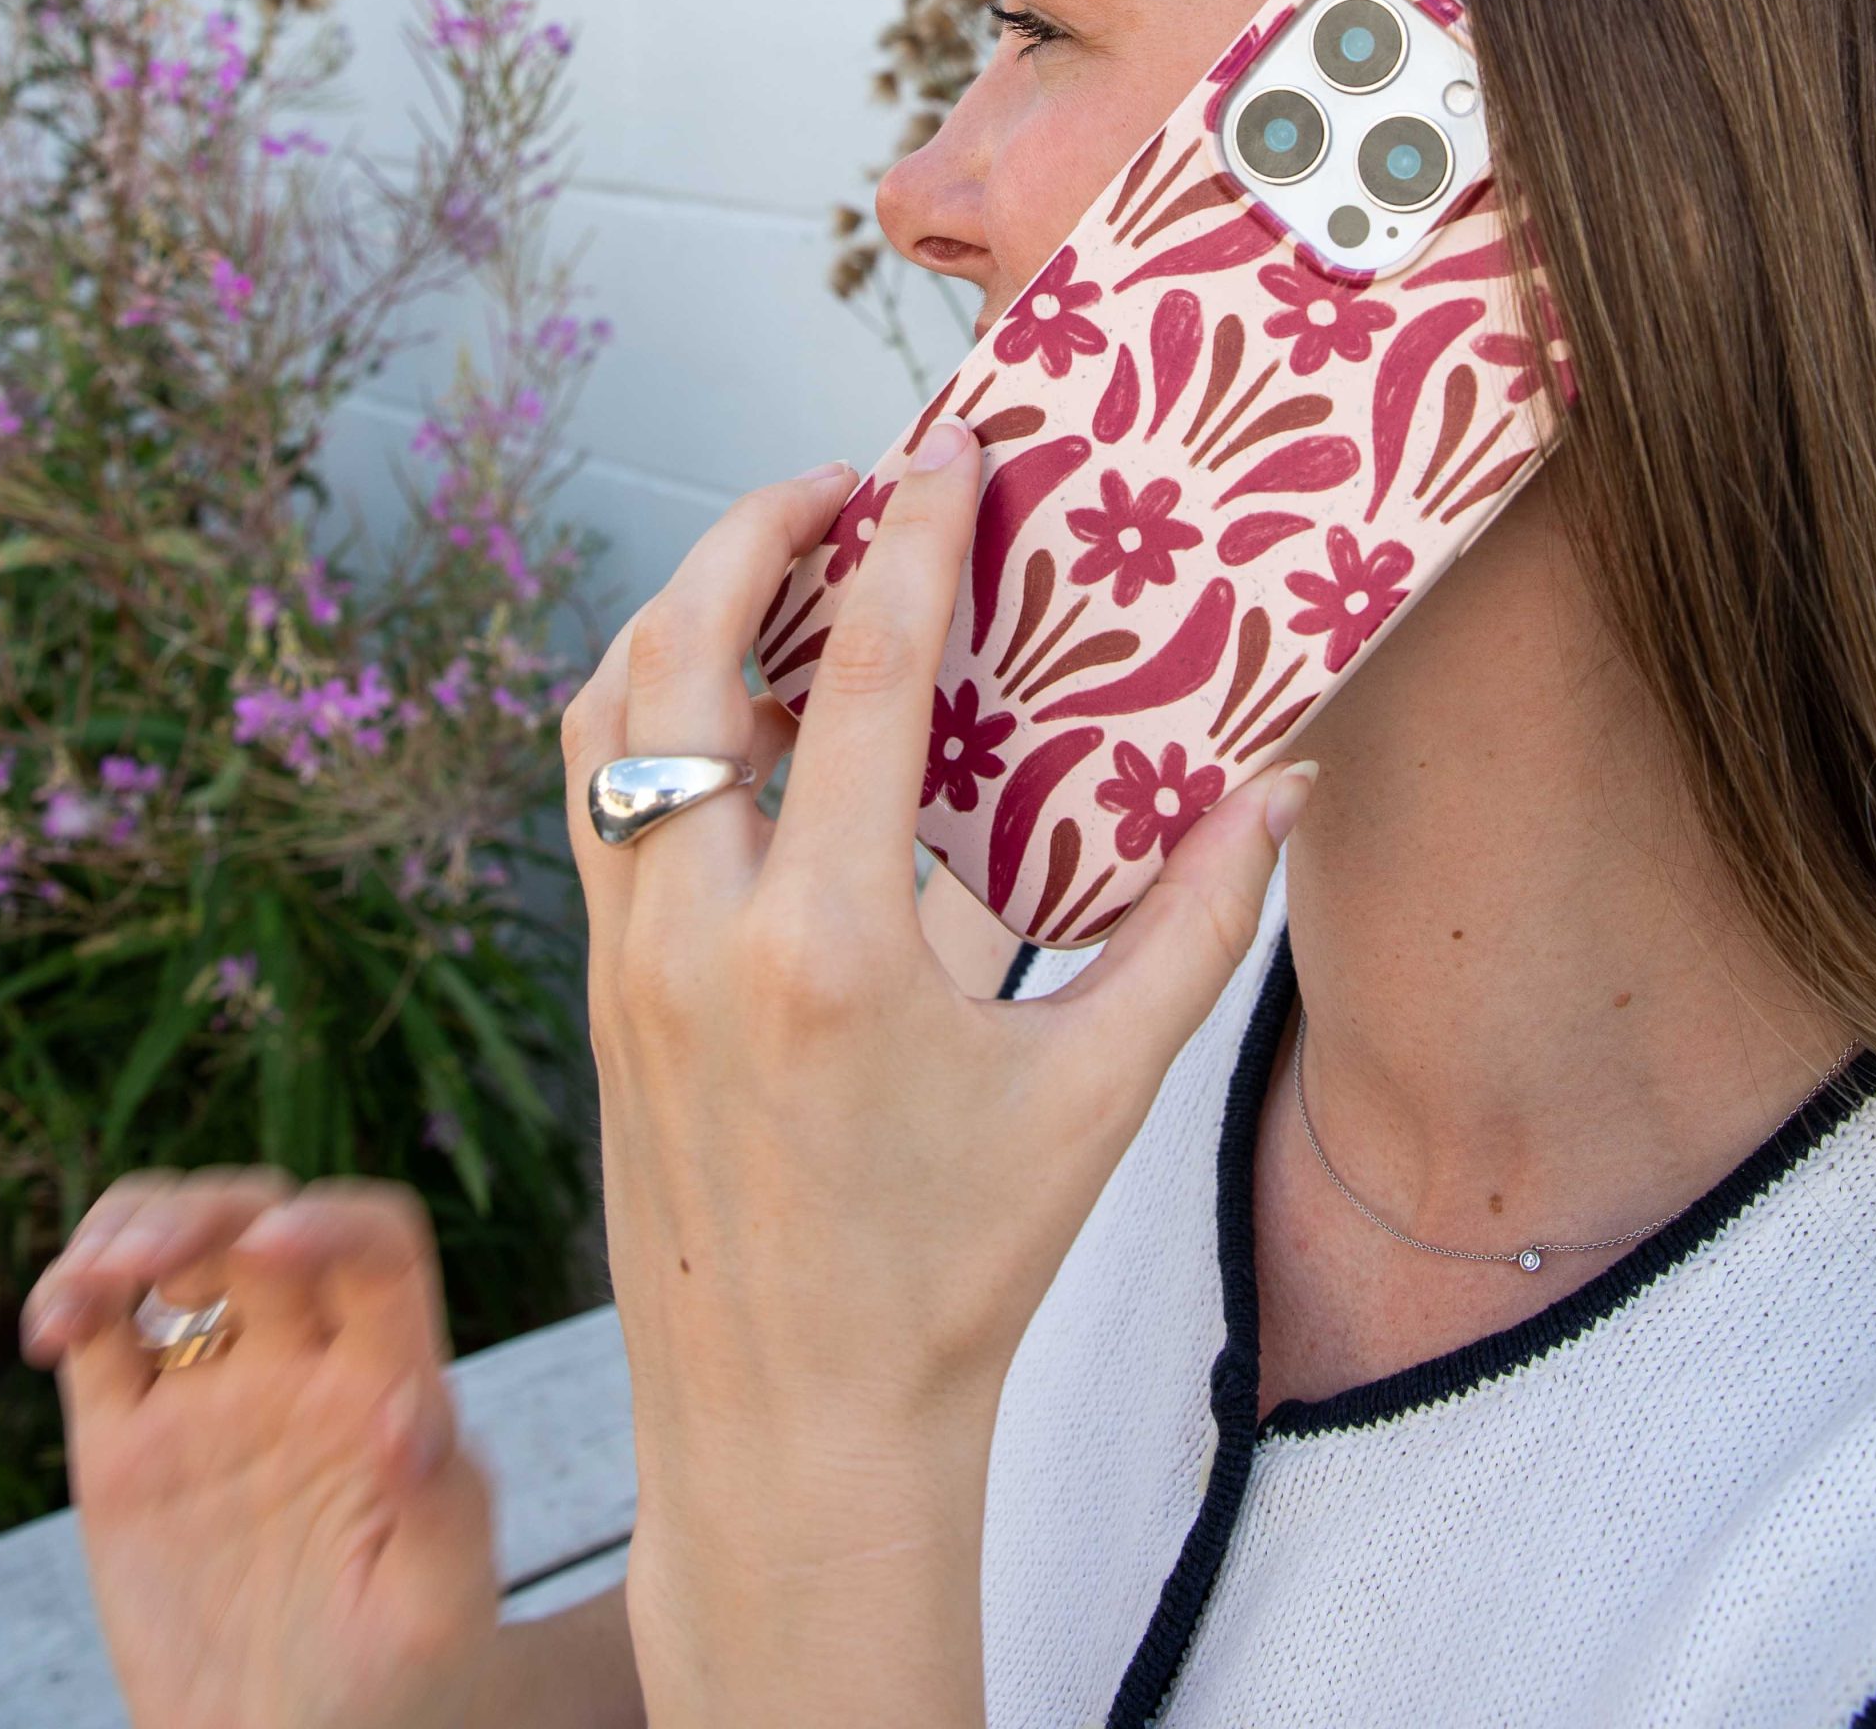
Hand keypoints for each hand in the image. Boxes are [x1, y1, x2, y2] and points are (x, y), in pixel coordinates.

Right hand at [21, 1170, 499, 1728]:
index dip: (331, 1221)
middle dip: (203, 1211)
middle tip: (143, 1261)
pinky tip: (53, 1328)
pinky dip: (67, 1300)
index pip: (376, 1246)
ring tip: (89, 1283)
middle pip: (262, 1222)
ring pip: (177, 1254)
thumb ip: (442, 1508)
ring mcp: (213, 1400)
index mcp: (388, 1380)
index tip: (272, 1241)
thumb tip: (412, 1412)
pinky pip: (98, 1340)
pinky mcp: (128, 1451)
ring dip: (130, 1228)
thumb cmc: (407, 1687)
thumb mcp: (440, 1609)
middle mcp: (303, 1367)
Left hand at [562, 423, 1313, 1727]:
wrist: (792, 1426)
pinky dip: (648, 706)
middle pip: (687, 648)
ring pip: (612, 709)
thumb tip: (1278, 789)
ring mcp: (627, 957)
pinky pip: (597, 794)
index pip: (871, 676)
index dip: (915, 537)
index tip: (943, 449)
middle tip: (847, 481)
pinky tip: (738, 712)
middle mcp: (701, 931)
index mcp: (832, 947)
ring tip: (787, 571)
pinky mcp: (602, 988)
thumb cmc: (955, 1272)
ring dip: (688, 607)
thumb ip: (1197, 927)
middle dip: (760, 528)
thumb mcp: (1099, 1095)